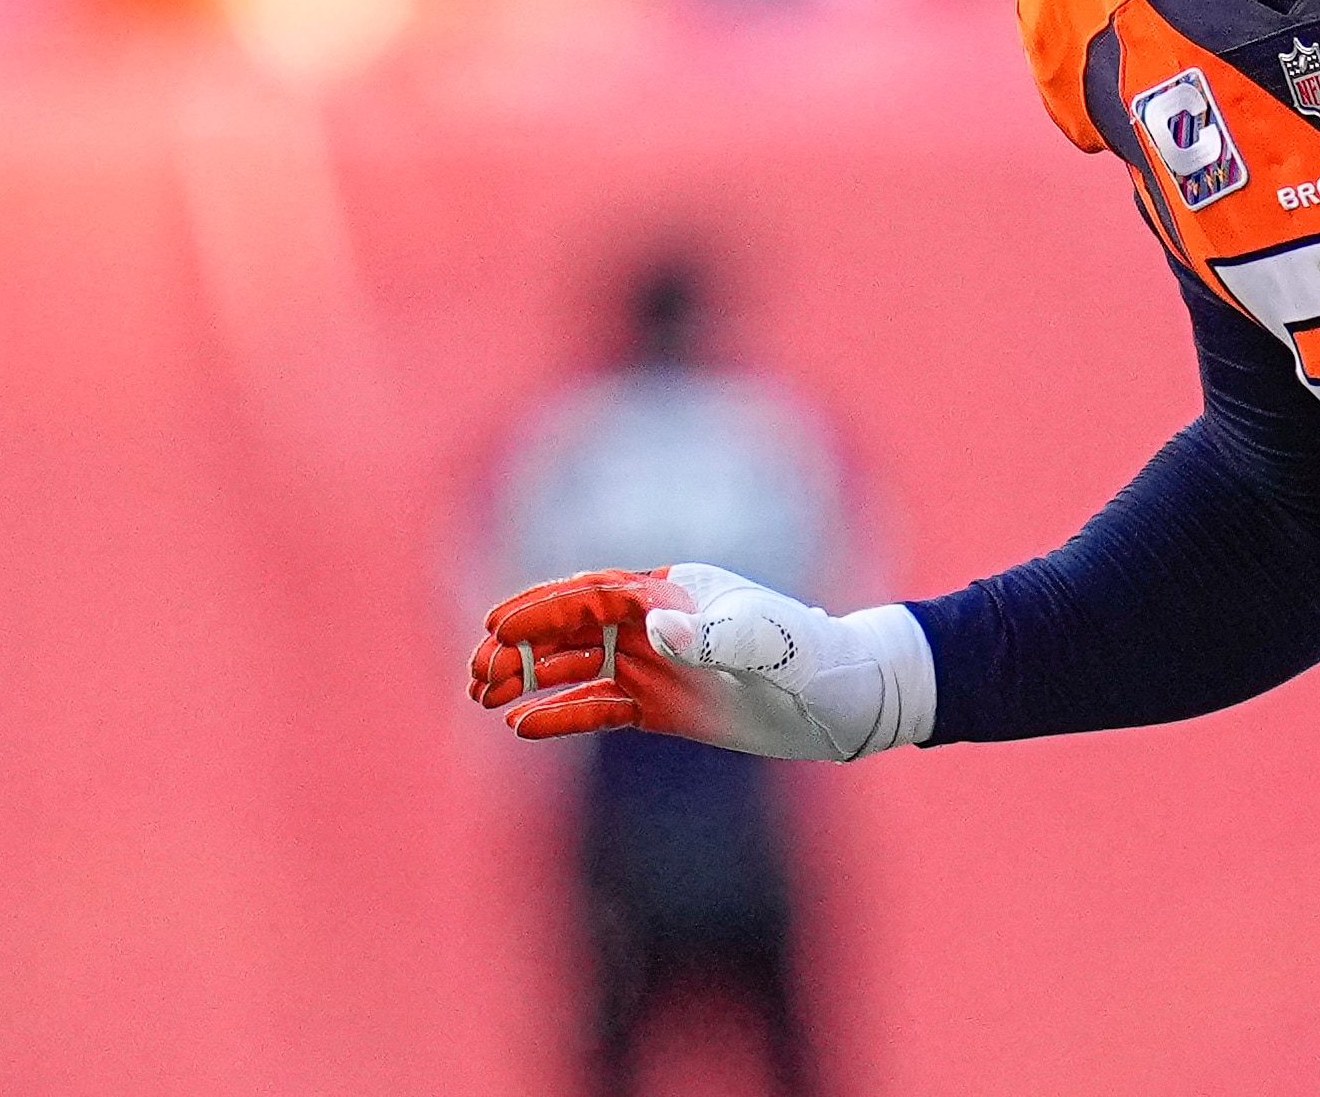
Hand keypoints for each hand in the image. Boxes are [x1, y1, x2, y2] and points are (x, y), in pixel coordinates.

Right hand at [467, 562, 933, 760]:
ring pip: (576, 667)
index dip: (542, 608)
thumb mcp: (771, 643)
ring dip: (529, 679)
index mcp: (678, 590)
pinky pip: (600, 709)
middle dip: (520, 646)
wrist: (845, 697)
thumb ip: (716, 633)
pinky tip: (523, 728)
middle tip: (474, 674)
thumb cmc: (813, 656)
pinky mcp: (662, 706)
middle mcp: (659, 622)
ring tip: (480, 697)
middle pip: (572, 629)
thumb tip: (656, 625)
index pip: (593, 595)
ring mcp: (657, 664)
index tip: (496, 626)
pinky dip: (563, 715)